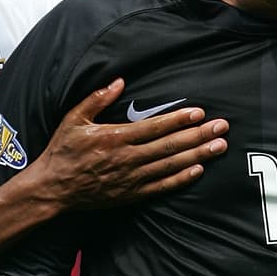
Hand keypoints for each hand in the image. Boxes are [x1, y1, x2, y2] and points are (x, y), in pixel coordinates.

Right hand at [36, 78, 228, 207]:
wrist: (53, 188)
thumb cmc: (63, 151)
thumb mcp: (74, 119)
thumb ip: (97, 99)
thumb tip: (119, 81)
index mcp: (115, 137)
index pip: (155, 127)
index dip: (179, 119)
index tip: (199, 112)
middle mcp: (127, 158)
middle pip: (170, 145)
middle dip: (199, 135)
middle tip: (222, 127)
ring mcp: (131, 178)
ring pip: (170, 165)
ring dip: (198, 155)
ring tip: (219, 146)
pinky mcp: (131, 194)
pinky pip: (161, 187)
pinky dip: (181, 178)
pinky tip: (199, 170)